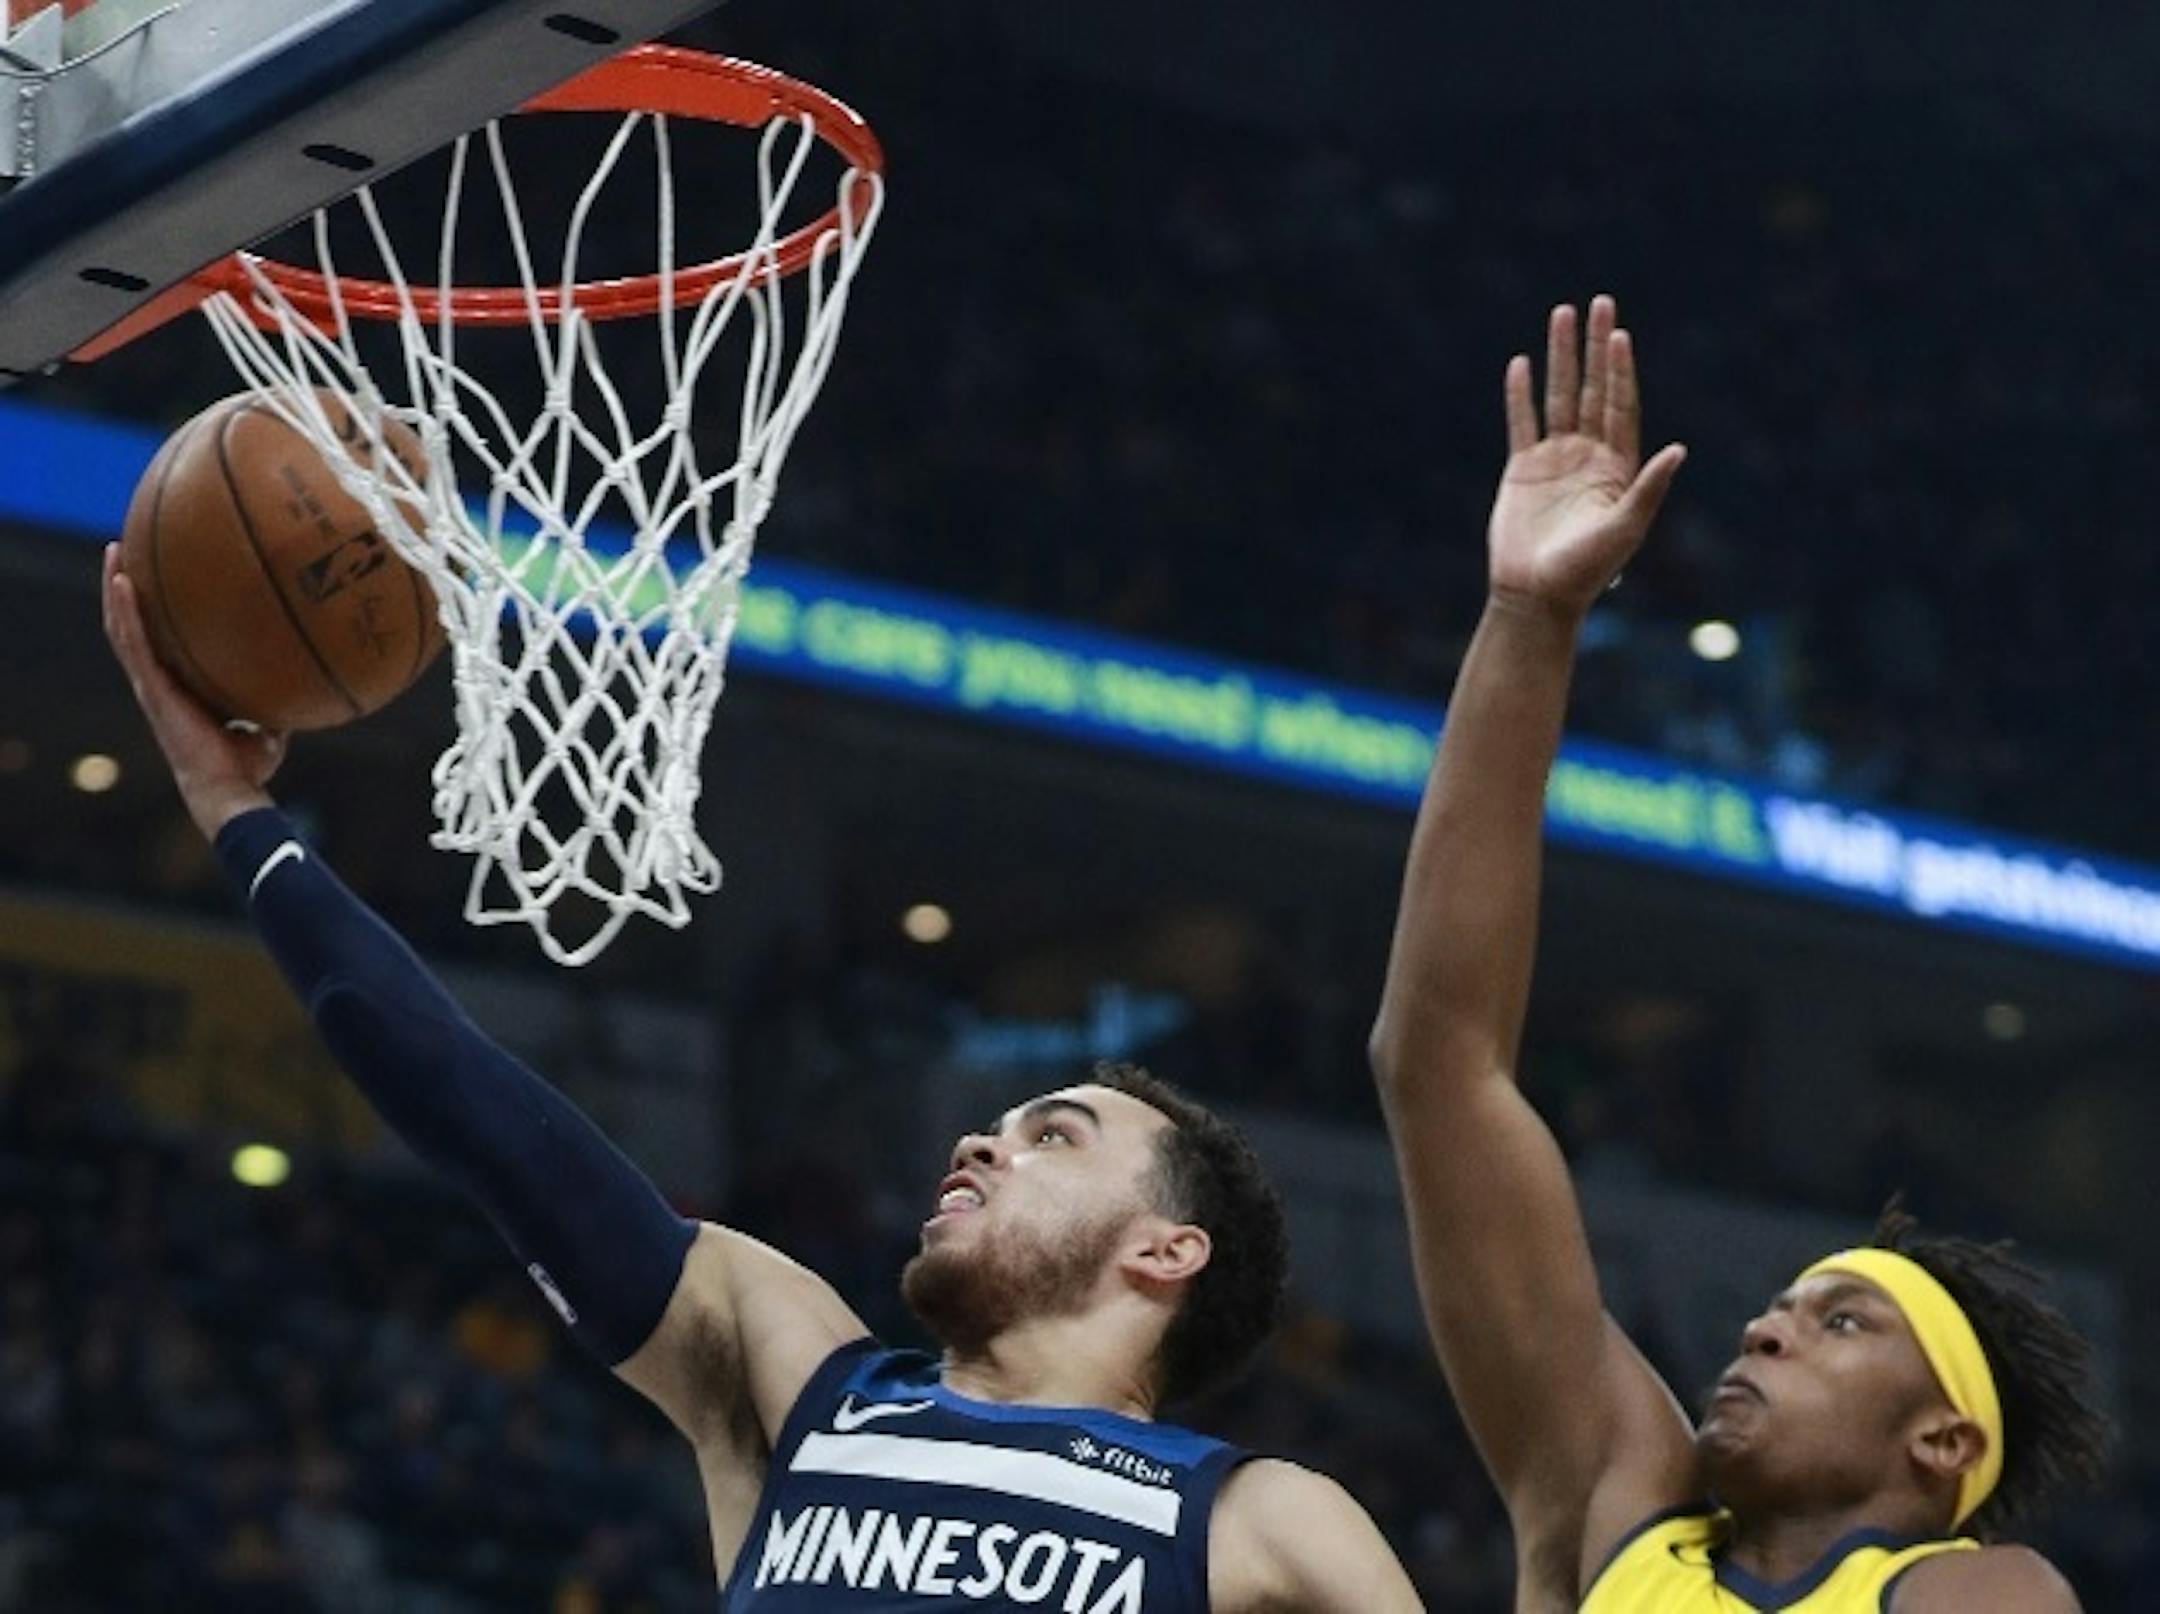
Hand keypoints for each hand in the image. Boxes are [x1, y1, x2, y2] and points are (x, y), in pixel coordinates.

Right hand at [101, 543, 287, 838]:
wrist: (228, 788)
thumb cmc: (247, 766)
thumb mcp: (270, 724)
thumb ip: (278, 698)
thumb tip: (307, 676)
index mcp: (180, 688)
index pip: (160, 642)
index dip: (153, 613)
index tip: (158, 578)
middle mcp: (159, 682)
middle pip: (132, 626)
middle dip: (126, 587)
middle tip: (127, 549)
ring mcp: (151, 684)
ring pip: (122, 628)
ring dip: (115, 588)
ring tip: (115, 550)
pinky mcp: (152, 689)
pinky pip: (134, 642)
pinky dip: (125, 611)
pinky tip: (123, 581)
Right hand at [1487, 296, 1686, 622]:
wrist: (1536, 595)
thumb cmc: (1586, 571)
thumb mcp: (1626, 528)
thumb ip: (1650, 487)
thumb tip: (1680, 449)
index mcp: (1618, 467)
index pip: (1620, 406)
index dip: (1620, 370)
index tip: (1620, 334)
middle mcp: (1589, 456)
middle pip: (1591, 390)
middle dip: (1594, 347)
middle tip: (1599, 304)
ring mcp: (1554, 460)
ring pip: (1557, 397)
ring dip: (1559, 357)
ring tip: (1561, 315)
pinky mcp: (1521, 470)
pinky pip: (1522, 423)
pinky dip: (1521, 394)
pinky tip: (1521, 364)